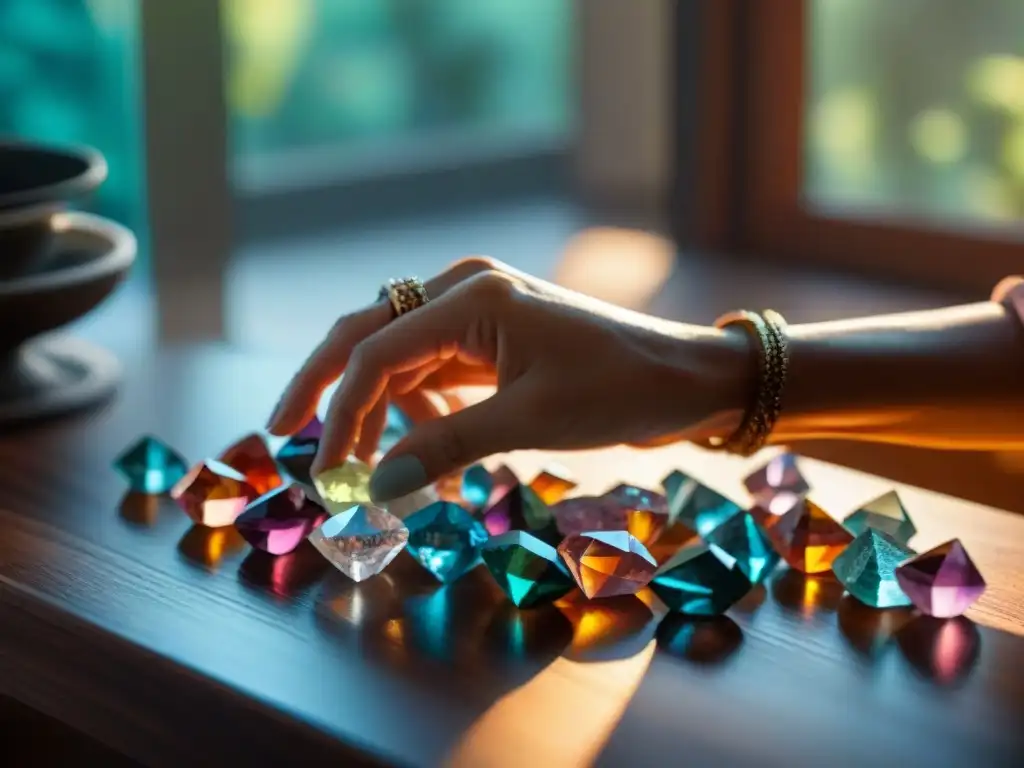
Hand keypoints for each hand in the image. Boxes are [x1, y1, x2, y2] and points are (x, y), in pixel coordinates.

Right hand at [267, 257, 749, 500]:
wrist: (685, 377)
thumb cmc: (619, 390)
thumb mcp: (529, 421)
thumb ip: (445, 446)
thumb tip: (373, 486)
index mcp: (472, 297)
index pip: (376, 352)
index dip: (340, 414)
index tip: (324, 472)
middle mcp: (465, 290)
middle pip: (369, 334)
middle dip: (327, 387)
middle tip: (286, 434)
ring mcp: (478, 308)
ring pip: (397, 351)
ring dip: (372, 400)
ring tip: (355, 457)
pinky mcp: (492, 333)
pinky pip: (432, 363)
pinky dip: (413, 400)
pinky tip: (413, 437)